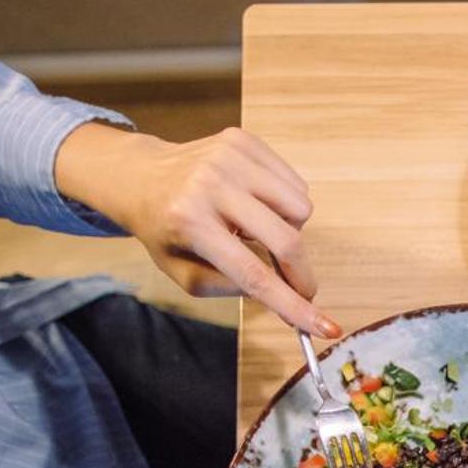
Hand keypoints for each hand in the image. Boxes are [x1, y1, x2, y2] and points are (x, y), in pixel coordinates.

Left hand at [55, 122, 338, 337]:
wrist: (141, 176)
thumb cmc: (164, 230)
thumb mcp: (185, 274)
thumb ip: (233, 288)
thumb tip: (284, 296)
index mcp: (190, 223)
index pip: (253, 273)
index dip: (293, 304)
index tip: (326, 327)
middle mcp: (210, 184)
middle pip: (286, 239)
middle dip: (301, 272)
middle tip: (300, 286)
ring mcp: (229, 157)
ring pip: (300, 207)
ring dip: (288, 228)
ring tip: (257, 227)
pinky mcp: (243, 140)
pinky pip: (295, 182)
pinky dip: (283, 201)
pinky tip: (257, 203)